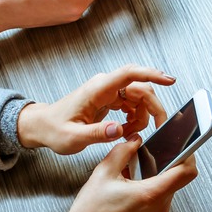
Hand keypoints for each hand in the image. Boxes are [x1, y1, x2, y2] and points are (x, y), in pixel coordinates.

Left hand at [17, 65, 174, 154]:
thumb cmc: (55, 130)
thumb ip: (97, 133)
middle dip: (154, 106)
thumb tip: (120, 130)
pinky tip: (127, 129)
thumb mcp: (73, 138)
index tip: (169, 80)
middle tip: (158, 127)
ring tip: (131, 132)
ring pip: (139, 96)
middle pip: (141, 87)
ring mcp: (108, 91)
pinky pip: (133, 104)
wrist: (43, 126)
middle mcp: (105, 86)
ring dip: (143, 115)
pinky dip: (136, 117)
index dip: (151, 74)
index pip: (129, 74)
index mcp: (97, 89)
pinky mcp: (110, 98)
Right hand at [47, 137, 197, 211]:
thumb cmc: (91, 211)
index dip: (188, 155)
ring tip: (134, 178)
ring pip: (167, 191)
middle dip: (164, 166)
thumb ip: (123, 150)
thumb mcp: (104, 172)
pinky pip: (160, 204)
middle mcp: (160, 209)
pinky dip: (151, 194)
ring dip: (156, 181)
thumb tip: (136, 140)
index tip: (182, 147)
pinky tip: (132, 192)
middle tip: (146, 159)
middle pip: (175, 180)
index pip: (186, 172)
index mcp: (151, 194)